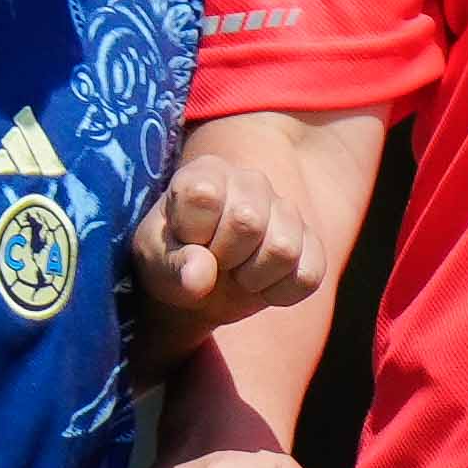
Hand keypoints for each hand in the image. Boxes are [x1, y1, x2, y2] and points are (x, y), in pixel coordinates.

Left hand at [125, 146, 317, 332]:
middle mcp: (250, 182)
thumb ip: (172, 266)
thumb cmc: (173, 262)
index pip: (205, 195)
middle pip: (249, 222)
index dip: (194, 233)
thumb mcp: (155, 264)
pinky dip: (280, 293)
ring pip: (284, 249)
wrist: (200, 288)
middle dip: (224, 257)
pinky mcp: (311, 243)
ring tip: (237, 272)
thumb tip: (202, 275)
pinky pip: (309, 275)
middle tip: (213, 261)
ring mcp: (285, 210)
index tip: (187, 242)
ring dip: (253, 277)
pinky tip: (261, 285)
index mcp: (205, 174)